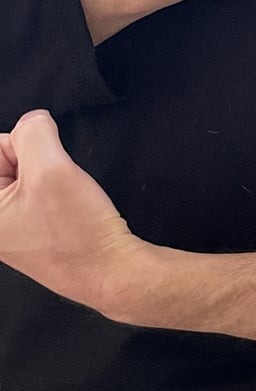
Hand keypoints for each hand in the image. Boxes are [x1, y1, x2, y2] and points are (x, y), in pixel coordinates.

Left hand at [0, 111, 136, 312]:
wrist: (109, 270)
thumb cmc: (78, 233)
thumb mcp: (53, 169)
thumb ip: (34, 132)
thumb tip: (34, 120)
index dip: (26, 148)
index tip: (40, 171)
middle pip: (6, 159)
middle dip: (36, 161)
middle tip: (55, 187)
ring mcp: (6, 228)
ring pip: (24, 173)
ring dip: (47, 176)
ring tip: (62, 201)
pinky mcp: (24, 230)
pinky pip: (36, 191)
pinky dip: (53, 191)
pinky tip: (64, 209)